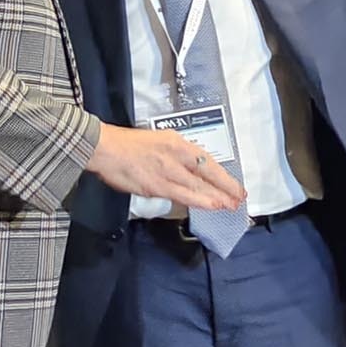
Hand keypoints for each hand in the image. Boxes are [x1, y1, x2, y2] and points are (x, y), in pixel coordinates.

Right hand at [86, 124, 246, 210]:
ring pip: (197, 187)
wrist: (106, 149)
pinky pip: (182, 195)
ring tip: (229, 206)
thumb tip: (190, 170)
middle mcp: (176, 156)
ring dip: (215, 198)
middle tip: (239, 199)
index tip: (235, 184)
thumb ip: (176, 155)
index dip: (223, 175)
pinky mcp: (156, 186)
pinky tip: (208, 206)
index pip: (207, 161)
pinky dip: (198, 201)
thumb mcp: (159, 140)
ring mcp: (167, 172)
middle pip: (207, 175)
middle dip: (225, 189)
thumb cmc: (129, 144)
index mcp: (177, 143)